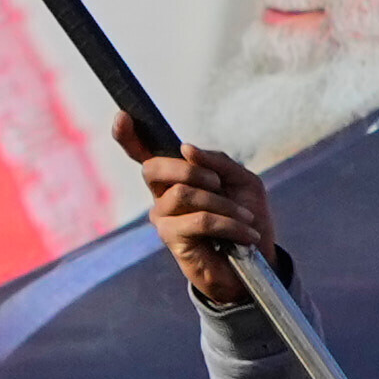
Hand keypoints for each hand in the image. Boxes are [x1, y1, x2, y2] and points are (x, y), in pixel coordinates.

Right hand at [145, 143, 278, 307]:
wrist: (257, 262)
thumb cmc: (248, 219)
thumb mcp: (243, 183)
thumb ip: (218, 161)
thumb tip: (186, 149)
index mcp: (176, 177)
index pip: (144, 153)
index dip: (129, 136)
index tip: (122, 116)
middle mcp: (162, 195)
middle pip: (153, 168)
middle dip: (188, 169)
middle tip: (218, 183)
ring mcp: (163, 218)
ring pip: (183, 193)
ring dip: (221, 202)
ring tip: (245, 218)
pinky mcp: (171, 239)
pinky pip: (198, 220)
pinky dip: (228, 223)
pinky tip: (245, 234)